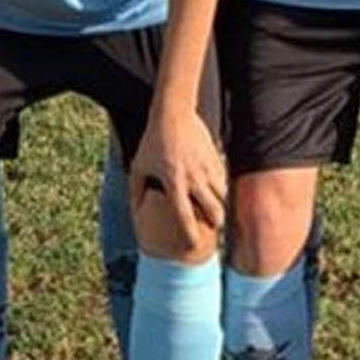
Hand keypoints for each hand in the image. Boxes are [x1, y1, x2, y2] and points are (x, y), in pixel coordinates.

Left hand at [134, 102, 227, 240]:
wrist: (174, 113)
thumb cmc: (152, 142)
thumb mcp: (138, 166)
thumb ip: (136, 192)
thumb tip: (136, 213)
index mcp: (173, 182)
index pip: (184, 215)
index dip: (190, 233)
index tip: (193, 245)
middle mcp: (193, 177)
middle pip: (213, 209)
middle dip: (216, 223)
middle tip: (213, 229)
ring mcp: (206, 167)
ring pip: (222, 195)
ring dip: (221, 206)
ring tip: (217, 213)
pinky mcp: (215, 157)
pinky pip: (223, 179)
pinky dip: (221, 189)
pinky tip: (217, 192)